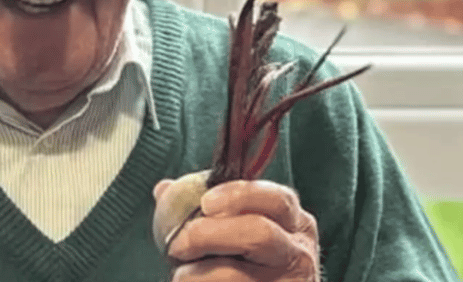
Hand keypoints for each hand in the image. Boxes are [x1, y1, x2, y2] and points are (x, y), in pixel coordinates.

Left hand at [153, 179, 318, 281]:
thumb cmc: (244, 267)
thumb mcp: (234, 233)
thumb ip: (204, 210)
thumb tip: (164, 190)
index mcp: (293, 223)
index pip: (278, 198)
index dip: (240, 195)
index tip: (205, 202)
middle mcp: (298, 253)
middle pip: (260, 233)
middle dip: (209, 234)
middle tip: (179, 243)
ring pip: (236, 274)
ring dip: (197, 273)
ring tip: (181, 276)